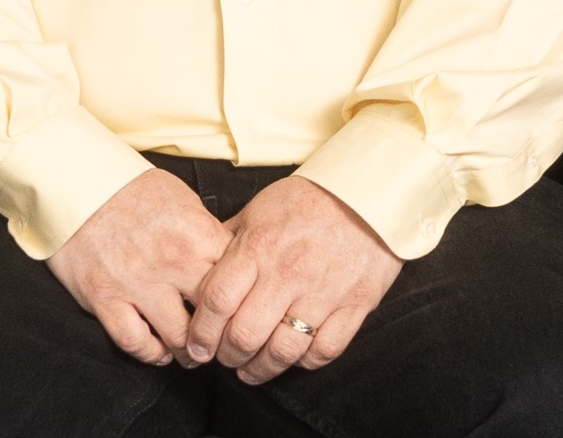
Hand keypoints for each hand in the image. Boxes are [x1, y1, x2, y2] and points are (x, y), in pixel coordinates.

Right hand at [48, 168, 232, 367]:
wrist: (78, 183)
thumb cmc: (131, 188)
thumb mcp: (182, 198)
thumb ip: (206, 232)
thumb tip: (228, 259)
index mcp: (195, 231)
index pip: (237, 277)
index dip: (243, 296)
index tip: (240, 307)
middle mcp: (171, 260)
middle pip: (214, 313)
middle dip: (221, 331)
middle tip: (220, 338)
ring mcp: (136, 282)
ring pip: (179, 337)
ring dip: (189, 350)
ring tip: (192, 351)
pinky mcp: (104, 298)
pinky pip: (136, 342)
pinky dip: (151, 354)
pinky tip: (160, 351)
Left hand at [186, 175, 401, 384]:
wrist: (365, 194)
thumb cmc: (309, 199)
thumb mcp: (259, 208)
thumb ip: (229, 240)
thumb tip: (200, 266)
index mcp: (260, 246)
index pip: (218, 301)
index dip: (201, 332)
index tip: (197, 345)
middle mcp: (288, 273)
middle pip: (245, 335)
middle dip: (226, 356)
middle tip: (223, 357)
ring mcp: (323, 293)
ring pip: (282, 352)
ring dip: (260, 368)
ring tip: (250, 368)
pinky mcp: (353, 306)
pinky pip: (323, 351)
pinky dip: (302, 362)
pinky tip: (291, 358)